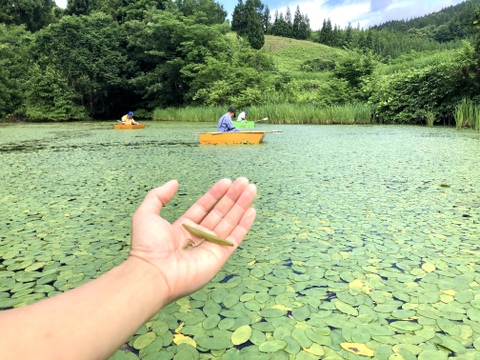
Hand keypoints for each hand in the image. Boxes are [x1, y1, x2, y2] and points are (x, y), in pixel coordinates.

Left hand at [128, 178, 256, 304]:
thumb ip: (158, 196)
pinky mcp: (219, 257)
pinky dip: (244, 225)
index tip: (227, 181)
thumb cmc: (147, 246)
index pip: (204, 207)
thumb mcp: (146, 214)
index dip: (215, 194)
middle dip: (232, 197)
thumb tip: (174, 182)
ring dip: (241, 205)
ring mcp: (209, 247)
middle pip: (220, 212)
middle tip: (244, 181)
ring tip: (252, 189)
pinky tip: (252, 210)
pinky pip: (234, 238)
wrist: (153, 273)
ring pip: (229, 222)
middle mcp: (198, 237)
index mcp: (183, 228)